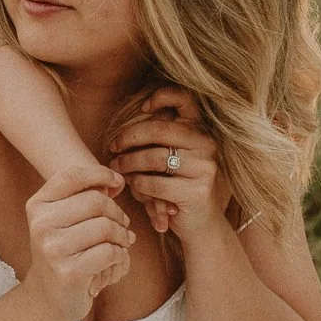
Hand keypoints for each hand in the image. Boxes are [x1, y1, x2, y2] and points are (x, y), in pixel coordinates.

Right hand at [23, 163, 134, 320]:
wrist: (48, 298)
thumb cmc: (64, 254)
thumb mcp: (64, 221)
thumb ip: (85, 197)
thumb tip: (117, 182)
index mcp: (37, 206)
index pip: (72, 176)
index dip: (101, 175)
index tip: (117, 184)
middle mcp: (41, 225)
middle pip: (96, 201)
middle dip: (117, 214)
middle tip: (123, 227)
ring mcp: (53, 249)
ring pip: (106, 227)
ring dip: (123, 236)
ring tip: (122, 244)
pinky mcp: (69, 272)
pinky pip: (110, 252)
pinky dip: (121, 256)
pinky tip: (116, 261)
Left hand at [110, 87, 229, 238]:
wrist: (199, 224)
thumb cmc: (177, 186)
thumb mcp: (170, 158)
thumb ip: (157, 139)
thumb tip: (123, 131)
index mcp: (201, 131)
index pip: (186, 99)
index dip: (163, 96)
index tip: (143, 108)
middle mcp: (206, 145)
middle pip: (159, 129)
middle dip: (129, 137)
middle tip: (113, 148)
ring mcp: (204, 168)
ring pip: (154, 158)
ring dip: (129, 163)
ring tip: (118, 168)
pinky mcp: (197, 192)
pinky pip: (155, 183)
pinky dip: (138, 184)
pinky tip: (134, 186)